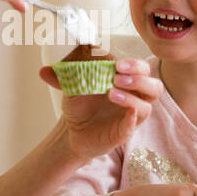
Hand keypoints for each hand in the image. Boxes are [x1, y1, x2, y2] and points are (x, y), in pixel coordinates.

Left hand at [40, 58, 160, 160]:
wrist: (72, 132)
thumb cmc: (80, 106)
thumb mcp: (71, 88)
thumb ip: (62, 76)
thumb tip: (44, 70)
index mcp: (126, 81)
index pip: (142, 69)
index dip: (134, 64)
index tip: (117, 63)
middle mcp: (134, 98)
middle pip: (153, 85)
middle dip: (138, 77)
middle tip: (117, 75)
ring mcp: (131, 116)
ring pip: (147, 105)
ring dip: (132, 96)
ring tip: (111, 92)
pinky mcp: (125, 132)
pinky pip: (135, 124)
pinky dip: (132, 117)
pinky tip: (126, 112)